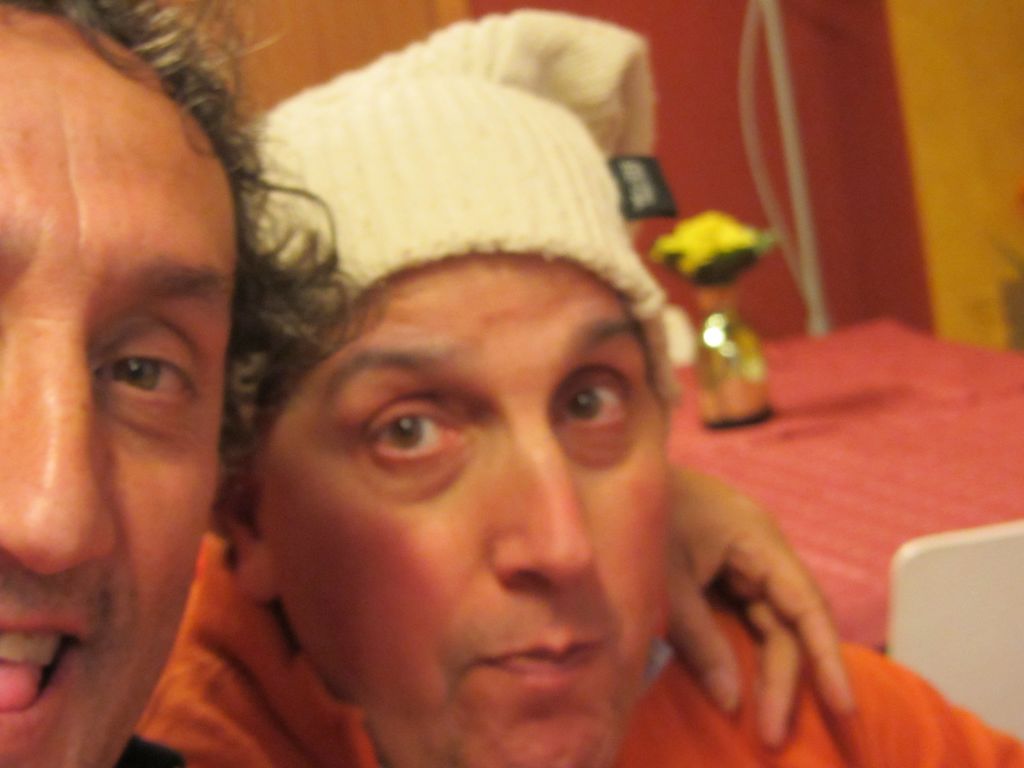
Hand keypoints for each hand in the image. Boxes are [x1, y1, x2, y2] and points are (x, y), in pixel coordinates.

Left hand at [664, 467, 854, 745]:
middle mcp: (759, 547)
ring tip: (763, 722)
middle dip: (785, 679)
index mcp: (757, 539)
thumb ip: (700, 639)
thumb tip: (731, 701)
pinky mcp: (718, 566)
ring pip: (767, 622)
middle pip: (787, 621)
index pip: (806, 605)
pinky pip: (743, 613)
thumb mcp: (666, 581)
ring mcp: (739, 556)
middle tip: (774, 734)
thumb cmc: (638, 515)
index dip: (827, 657)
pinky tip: (742, 685)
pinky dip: (743, 648)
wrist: (606, 466)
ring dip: (766, 670)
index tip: (843, 705)